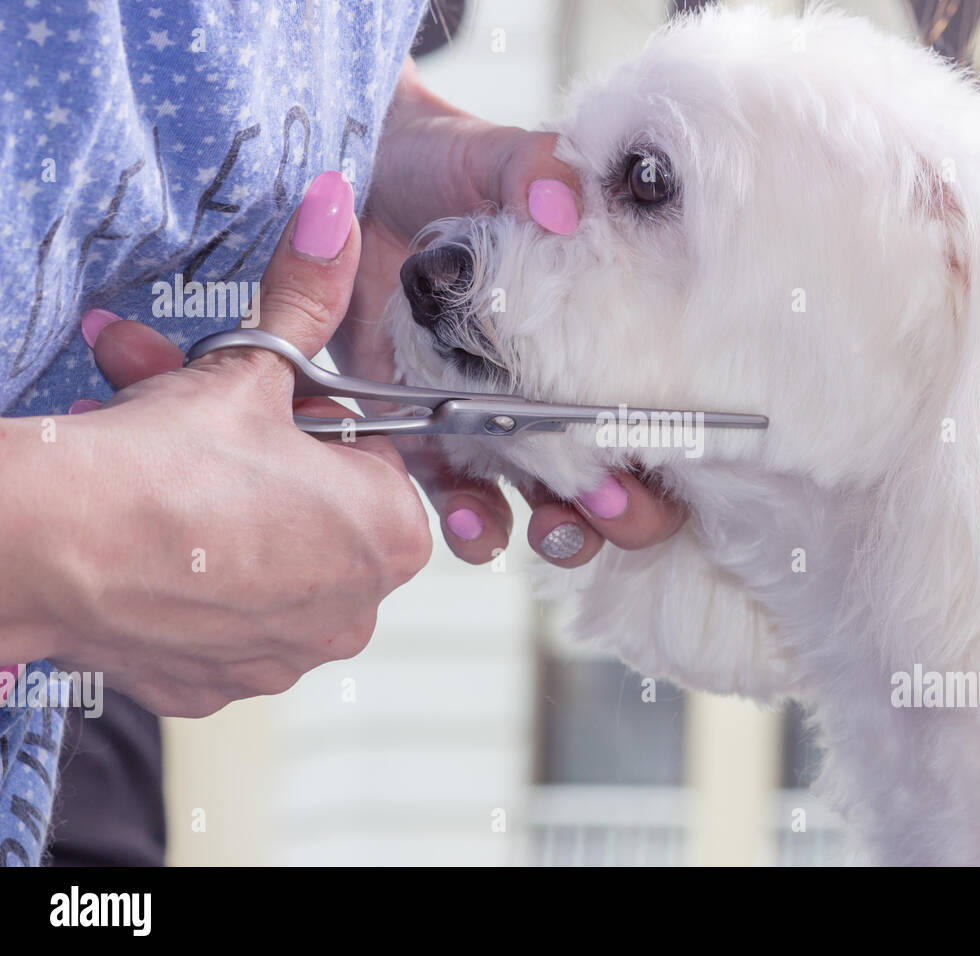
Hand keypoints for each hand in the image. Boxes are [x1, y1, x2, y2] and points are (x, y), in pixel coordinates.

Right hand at [32, 172, 431, 715]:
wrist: (54, 550)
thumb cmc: (167, 467)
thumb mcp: (248, 369)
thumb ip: (305, 297)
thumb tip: (335, 214)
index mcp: (391, 535)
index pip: (371, 461)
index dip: (309, 422)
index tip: (261, 407)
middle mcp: (354, 609)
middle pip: (312, 508)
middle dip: (251, 453)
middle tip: (192, 416)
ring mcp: (285, 655)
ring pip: (259, 555)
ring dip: (213, 501)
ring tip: (145, 456)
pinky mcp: (218, 684)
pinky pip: (213, 612)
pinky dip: (184, 569)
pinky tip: (138, 529)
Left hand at [338, 61, 686, 566]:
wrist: (357, 180)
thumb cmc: (446, 167)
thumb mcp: (498, 158)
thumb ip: (535, 169)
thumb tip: (562, 203)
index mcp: (601, 336)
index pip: (664, 411)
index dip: (678, 450)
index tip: (663, 454)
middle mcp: (561, 395)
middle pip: (625, 484)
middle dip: (631, 514)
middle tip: (613, 501)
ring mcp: (500, 429)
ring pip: (553, 512)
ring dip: (564, 534)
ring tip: (551, 526)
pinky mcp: (432, 443)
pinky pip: (463, 507)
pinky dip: (476, 528)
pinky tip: (472, 521)